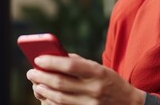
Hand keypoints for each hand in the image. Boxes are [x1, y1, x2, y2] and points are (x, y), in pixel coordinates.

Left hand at [26, 54, 144, 104]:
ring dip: (42, 91)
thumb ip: (77, 62)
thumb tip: (52, 58)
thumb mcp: (98, 68)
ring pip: (58, 99)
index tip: (37, 59)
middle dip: (41, 77)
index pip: (70, 64)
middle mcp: (94, 89)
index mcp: (98, 72)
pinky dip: (50, 103)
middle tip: (31, 73)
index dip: (51, 61)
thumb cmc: (108, 80)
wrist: (128, 103)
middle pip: (60, 83)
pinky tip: (44, 97)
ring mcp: (90, 104)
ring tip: (35, 85)